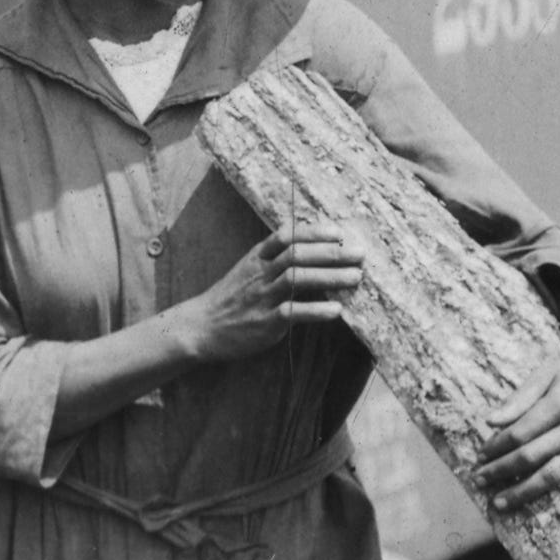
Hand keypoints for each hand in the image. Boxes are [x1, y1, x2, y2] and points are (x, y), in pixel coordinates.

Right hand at [177, 224, 363, 366]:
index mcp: (256, 258)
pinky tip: (336, 310)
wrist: (200, 327)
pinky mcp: (263, 322)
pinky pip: (292, 313)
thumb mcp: (247, 272)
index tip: (339, 232)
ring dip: (330, 277)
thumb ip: (274, 262)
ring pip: (297, 279)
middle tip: (360, 254)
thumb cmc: (230, 300)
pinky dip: (316, 310)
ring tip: (356, 277)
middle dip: (331, 252)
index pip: (286, 236)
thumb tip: (314, 254)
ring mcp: (260, 297)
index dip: (314, 232)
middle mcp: (259, 273)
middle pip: (297, 254)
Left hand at [468, 327, 559, 515]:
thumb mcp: (544, 374)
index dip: (495, 448)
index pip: (520, 433)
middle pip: (532, 456)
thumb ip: (518, 399)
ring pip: (557, 473)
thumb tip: (489, 421)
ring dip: (526, 491)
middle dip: (501, 471)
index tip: (479, 457)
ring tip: (500, 502)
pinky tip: (558, 512)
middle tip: (478, 481)